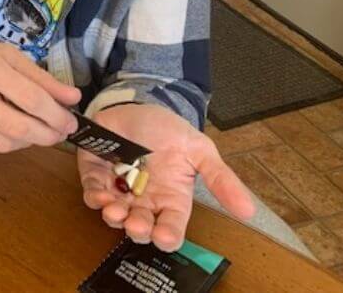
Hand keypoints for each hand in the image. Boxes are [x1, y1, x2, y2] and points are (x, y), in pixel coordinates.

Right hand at [0, 35, 80, 152]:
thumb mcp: (2, 54)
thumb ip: (39, 77)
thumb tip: (72, 98)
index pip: (29, 97)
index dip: (56, 114)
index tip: (70, 121)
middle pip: (17, 126)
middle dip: (47, 134)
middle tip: (59, 133)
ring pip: (2, 143)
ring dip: (24, 139)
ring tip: (31, 128)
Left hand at [78, 103, 255, 251]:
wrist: (139, 105)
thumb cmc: (170, 131)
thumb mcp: (200, 150)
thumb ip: (221, 179)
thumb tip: (249, 210)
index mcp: (172, 199)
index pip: (171, 228)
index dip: (167, 237)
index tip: (164, 237)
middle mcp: (145, 200)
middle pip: (141, 227)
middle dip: (137, 229)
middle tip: (137, 224)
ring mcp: (119, 190)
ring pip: (115, 215)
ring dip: (114, 217)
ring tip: (115, 211)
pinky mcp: (96, 175)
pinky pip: (93, 193)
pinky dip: (95, 198)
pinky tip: (99, 196)